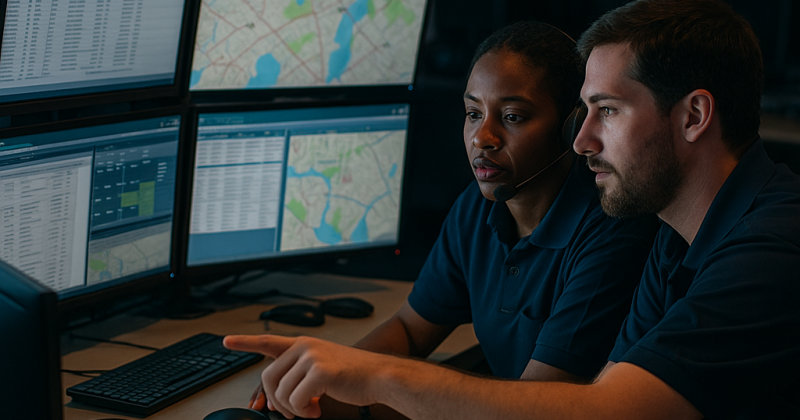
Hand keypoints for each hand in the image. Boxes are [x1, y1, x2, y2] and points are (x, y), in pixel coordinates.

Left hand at [224, 335, 383, 418]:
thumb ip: (300, 373)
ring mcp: (312, 357)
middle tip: (294, 411)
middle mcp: (304, 346)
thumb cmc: (354, 375)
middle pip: (269, 378)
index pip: (268, 341)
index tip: (227, 341)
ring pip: (281, 393)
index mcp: (303, 344)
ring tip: (311, 409)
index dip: (246, 342)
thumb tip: (279, 397)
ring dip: (294, 410)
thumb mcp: (323, 366)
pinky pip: (297, 401)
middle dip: (278, 401)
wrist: (379, 376)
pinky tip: (317, 410)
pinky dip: (304, 412)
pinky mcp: (320, 372)